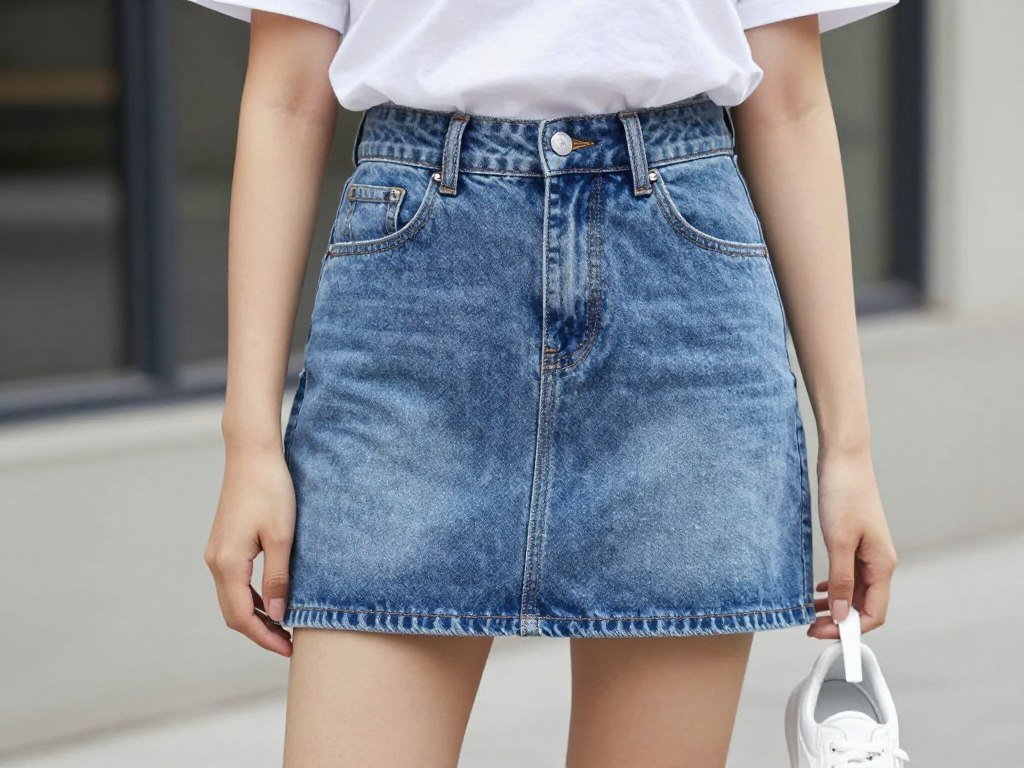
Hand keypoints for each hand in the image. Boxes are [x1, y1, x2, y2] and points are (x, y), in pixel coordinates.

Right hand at [204, 447, 295, 655]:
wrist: (253, 454)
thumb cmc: (272, 491)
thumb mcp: (283, 537)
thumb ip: (278, 578)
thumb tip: (278, 615)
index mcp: (228, 563)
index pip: (242, 617)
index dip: (265, 638)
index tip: (290, 650)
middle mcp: (215, 561)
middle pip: (233, 613)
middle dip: (260, 632)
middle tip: (290, 644)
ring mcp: (216, 551)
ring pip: (232, 598)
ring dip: (255, 616)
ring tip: (285, 626)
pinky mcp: (224, 542)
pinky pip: (233, 581)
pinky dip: (250, 597)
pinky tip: (272, 599)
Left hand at [808, 449, 897, 638]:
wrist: (844, 459)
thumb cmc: (844, 495)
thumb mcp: (839, 541)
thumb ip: (840, 580)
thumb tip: (841, 615)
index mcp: (882, 565)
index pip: (874, 613)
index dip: (851, 630)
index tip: (822, 634)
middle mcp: (879, 562)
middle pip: (864, 605)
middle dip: (839, 620)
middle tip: (809, 627)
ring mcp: (867, 552)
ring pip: (854, 591)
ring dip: (835, 605)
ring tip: (809, 612)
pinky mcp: (855, 541)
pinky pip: (848, 575)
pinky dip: (834, 587)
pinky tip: (817, 590)